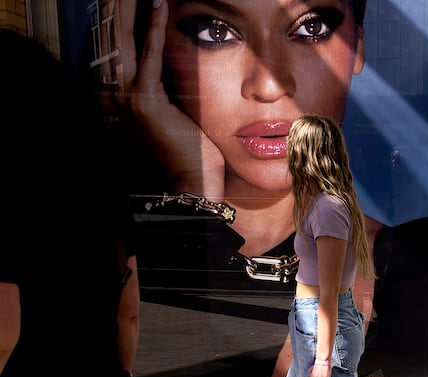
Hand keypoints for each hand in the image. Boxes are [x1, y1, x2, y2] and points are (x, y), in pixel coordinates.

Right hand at [108, 0, 224, 198]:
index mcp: (116, 93)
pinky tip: (158, 3)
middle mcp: (112, 92)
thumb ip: (163, 77)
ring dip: (127, 6)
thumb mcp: (172, 104)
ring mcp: (125, 97)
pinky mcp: (145, 100)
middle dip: (117, 4)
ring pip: (122, 38)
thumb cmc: (188, 147)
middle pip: (111, 34)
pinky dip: (153, 27)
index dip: (118, 13)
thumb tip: (168, 48)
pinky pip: (149, 54)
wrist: (191, 182)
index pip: (113, 41)